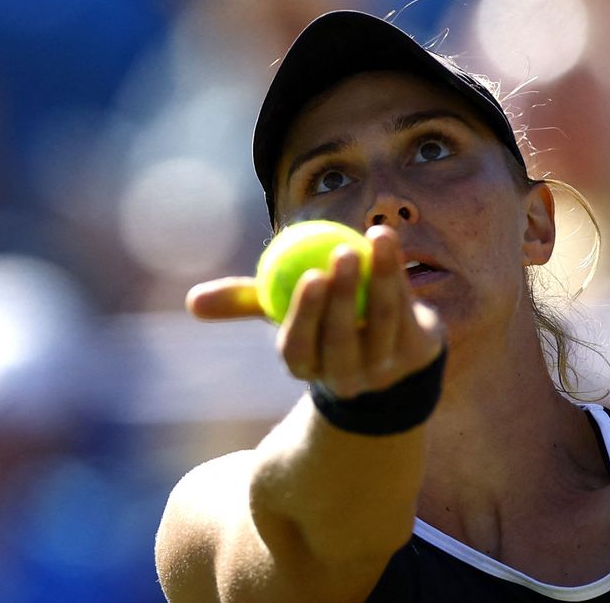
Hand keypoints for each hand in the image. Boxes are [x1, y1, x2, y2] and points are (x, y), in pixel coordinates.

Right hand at [187, 225, 444, 399]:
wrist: (388, 351)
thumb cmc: (321, 322)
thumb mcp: (283, 312)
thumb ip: (243, 302)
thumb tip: (192, 302)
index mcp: (305, 366)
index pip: (299, 349)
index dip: (304, 316)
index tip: (309, 275)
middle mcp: (344, 376)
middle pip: (341, 339)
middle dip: (341, 296)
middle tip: (340, 251)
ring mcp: (383, 369)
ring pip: (380, 321)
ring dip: (380, 276)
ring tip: (375, 234)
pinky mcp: (417, 355)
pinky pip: (406, 309)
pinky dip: (397, 273)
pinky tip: (386, 241)